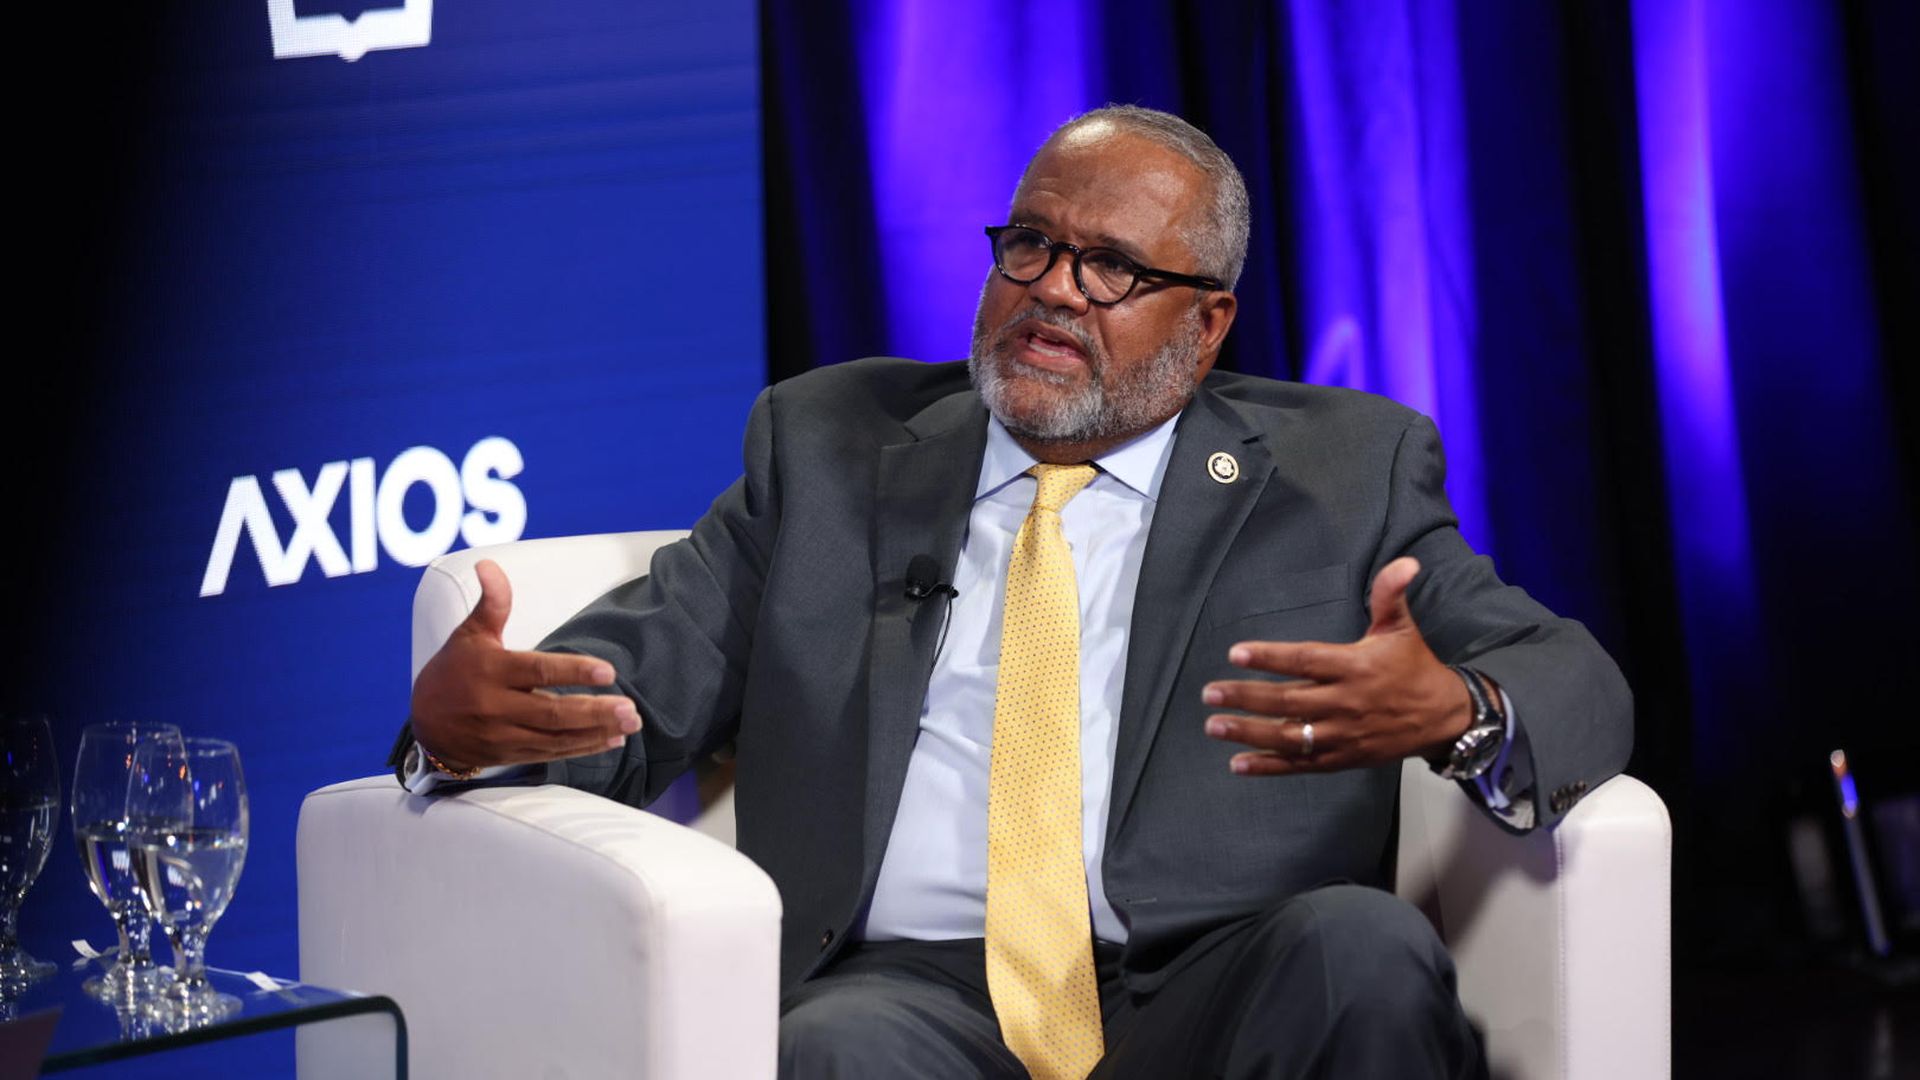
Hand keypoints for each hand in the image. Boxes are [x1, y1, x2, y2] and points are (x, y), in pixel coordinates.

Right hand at [409, 559, 641, 769]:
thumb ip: (492, 603)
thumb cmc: (454, 671)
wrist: (424, 725)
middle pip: (552, 713)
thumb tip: (489, 565)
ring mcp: (504, 735)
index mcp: (491, 671)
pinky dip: (583, 748)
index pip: (538, 671)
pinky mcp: (510, 755)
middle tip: (631, 709)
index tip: (608, 672)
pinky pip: (551, 753)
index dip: (573, 671)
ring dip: (596, 732)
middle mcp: (497, 707)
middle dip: (595, 712)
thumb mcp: (469, 634)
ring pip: (556, 737)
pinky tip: (612, 739)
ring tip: (631, 723)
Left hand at [1200, 557, 1471, 774]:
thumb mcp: (1400, 628)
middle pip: (1289, 701)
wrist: (1443, 718)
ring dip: (1249, 733)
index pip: (1306, 661)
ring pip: (1290, 737)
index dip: (1271, 657)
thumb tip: (1405, 562)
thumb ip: (1391, 595)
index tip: (1237, 653)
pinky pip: (1301, 765)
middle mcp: (1345, 703)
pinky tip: (1238, 764)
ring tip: (1213, 725)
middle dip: (1246, 697)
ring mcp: (1342, 735)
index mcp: (1355, 667)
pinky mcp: (1342, 759)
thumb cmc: (1414, 666)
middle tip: (1209, 693)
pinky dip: (1269, 766)